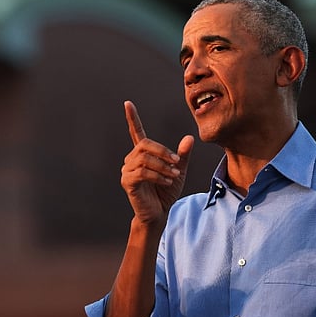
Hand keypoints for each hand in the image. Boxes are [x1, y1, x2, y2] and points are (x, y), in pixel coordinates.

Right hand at [121, 101, 193, 224]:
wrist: (160, 213)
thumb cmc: (166, 192)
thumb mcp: (178, 171)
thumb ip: (182, 155)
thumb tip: (189, 138)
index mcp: (142, 154)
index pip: (136, 133)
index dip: (132, 118)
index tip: (128, 103)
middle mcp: (131, 159)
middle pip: (145, 145)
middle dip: (163, 152)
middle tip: (177, 162)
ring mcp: (127, 170)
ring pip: (145, 159)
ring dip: (163, 166)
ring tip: (174, 176)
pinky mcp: (127, 182)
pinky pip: (142, 172)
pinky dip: (157, 176)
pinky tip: (166, 182)